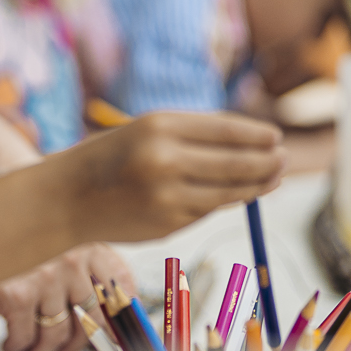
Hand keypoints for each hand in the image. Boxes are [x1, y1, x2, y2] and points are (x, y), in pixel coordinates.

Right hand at [0, 243, 131, 350]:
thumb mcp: (55, 247)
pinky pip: (26, 337)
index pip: (122, 289)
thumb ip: (83, 275)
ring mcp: (46, 277)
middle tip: (65, 350)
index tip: (116, 339)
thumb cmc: (12, 243)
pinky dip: (18, 346)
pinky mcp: (18, 294)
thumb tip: (106, 323)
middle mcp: (71, 259)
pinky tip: (12, 343)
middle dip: (76, 346)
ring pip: (57, 335)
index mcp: (87, 245)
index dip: (121, 321)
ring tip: (33, 350)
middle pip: (92, 321)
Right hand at [71, 111, 283, 243]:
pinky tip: (232, 196)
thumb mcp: (147, 132)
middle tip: (283, 161)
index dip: (256, 135)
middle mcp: (165, 159)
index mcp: (159, 126)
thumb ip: (193, 137)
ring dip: (255, 186)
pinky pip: (207, 211)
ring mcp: (168, 195)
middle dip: (267, 163)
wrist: (66, 198)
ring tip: (272, 180)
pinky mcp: (169, 224)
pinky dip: (222, 202)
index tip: (275, 138)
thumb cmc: (111, 158)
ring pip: (229, 192)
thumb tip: (252, 145)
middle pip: (236, 163)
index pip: (226, 129)